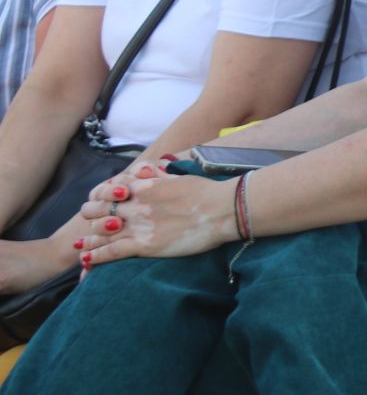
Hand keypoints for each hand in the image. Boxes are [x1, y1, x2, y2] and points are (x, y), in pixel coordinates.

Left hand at [77, 162, 236, 267]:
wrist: (222, 209)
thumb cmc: (206, 192)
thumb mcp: (178, 176)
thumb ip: (158, 174)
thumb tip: (147, 169)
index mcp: (144, 185)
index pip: (108, 189)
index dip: (99, 195)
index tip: (98, 201)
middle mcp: (135, 203)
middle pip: (99, 210)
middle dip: (90, 216)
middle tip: (89, 223)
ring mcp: (138, 225)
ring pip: (100, 232)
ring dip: (88, 239)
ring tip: (81, 246)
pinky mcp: (144, 245)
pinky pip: (110, 251)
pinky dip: (96, 256)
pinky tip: (87, 261)